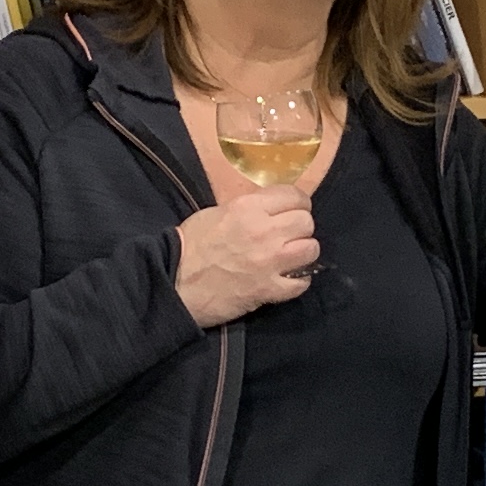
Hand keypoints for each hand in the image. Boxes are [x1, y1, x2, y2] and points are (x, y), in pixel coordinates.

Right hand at [174, 188, 318, 328]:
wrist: (174, 283)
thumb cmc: (189, 245)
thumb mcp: (216, 212)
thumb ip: (248, 209)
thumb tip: (270, 211)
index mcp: (248, 207)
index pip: (294, 196)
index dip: (296, 203)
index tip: (292, 210)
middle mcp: (264, 231)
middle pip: (306, 222)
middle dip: (300, 227)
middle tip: (289, 235)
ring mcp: (269, 262)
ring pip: (311, 249)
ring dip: (303, 252)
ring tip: (290, 256)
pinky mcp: (269, 290)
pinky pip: (302, 282)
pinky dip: (298, 280)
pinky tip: (288, 278)